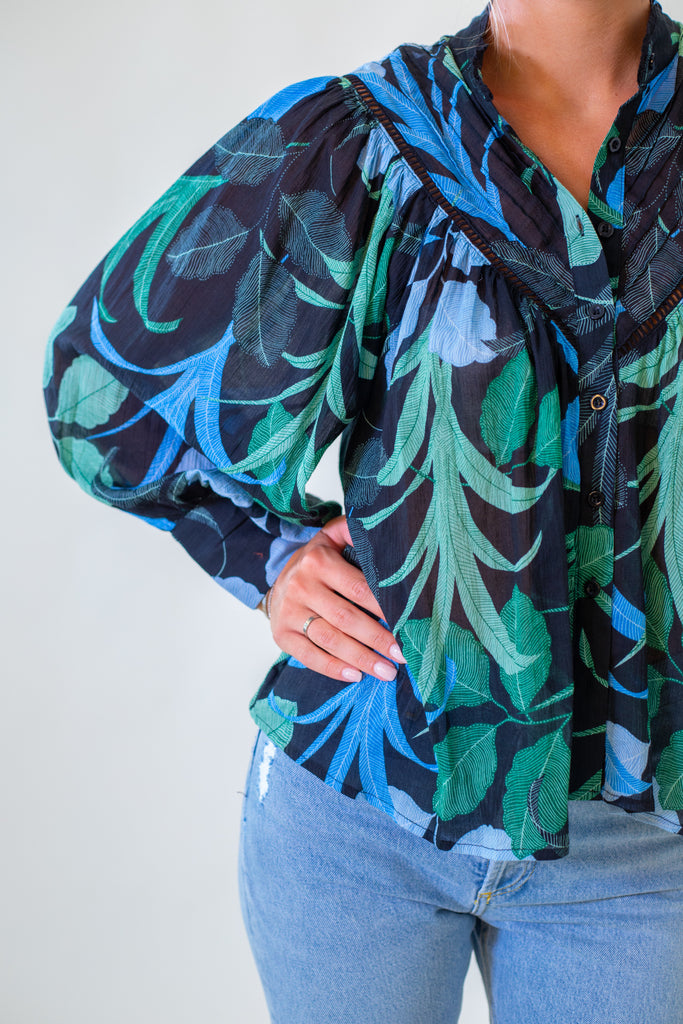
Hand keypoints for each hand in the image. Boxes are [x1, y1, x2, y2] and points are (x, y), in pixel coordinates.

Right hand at [265, 515, 405, 682]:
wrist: (277, 581)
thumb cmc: (317, 561)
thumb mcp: (333, 537)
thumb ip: (355, 531)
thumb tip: (384, 531)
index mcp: (318, 562)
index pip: (358, 588)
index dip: (384, 609)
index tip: (408, 624)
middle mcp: (301, 586)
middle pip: (346, 618)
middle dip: (377, 640)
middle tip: (403, 656)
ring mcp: (289, 613)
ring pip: (330, 640)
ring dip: (362, 659)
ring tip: (387, 672)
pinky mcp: (282, 635)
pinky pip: (309, 656)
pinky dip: (333, 669)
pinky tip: (356, 676)